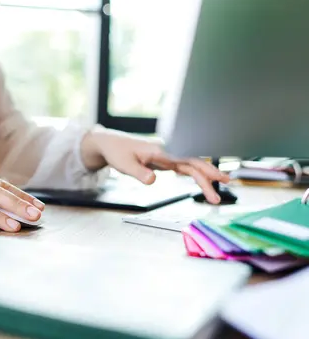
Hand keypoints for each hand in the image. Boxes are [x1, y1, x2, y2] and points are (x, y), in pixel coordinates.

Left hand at [80, 127, 228, 203]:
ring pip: (191, 167)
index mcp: (161, 151)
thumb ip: (140, 173)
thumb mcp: (125, 165)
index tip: (217, 178)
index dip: (204, 169)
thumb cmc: (117, 152)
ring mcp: (168, 155)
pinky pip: (184, 168)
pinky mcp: (165, 160)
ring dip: (204, 179)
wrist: (110, 143)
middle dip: (211, 175)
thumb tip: (154, 180)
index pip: (187, 160)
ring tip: (216, 195)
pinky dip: (195, 176)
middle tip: (228, 184)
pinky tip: (204, 183)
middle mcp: (168, 151)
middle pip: (194, 163)